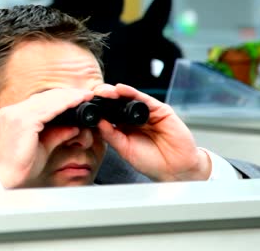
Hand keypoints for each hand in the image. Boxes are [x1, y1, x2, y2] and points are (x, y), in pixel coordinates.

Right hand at [0, 88, 94, 187]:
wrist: (5, 179)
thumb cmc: (19, 167)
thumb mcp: (42, 148)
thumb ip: (56, 135)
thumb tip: (74, 127)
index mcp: (12, 116)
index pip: (39, 101)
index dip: (60, 98)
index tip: (77, 97)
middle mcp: (12, 111)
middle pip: (44, 97)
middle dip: (67, 94)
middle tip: (86, 94)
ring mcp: (15, 115)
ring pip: (47, 100)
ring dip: (68, 97)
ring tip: (85, 96)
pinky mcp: (23, 121)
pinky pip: (48, 109)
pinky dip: (64, 104)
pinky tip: (76, 102)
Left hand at [94, 83, 210, 181]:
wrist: (176, 169)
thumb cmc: (151, 161)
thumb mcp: (125, 149)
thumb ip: (111, 135)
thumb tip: (97, 121)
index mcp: (122, 127)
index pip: (106, 113)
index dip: (96, 108)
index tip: (83, 105)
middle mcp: (133, 117)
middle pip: (115, 102)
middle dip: (103, 97)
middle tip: (91, 96)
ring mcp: (146, 112)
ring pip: (128, 98)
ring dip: (114, 92)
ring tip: (104, 91)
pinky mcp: (160, 110)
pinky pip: (143, 98)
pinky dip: (132, 92)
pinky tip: (121, 89)